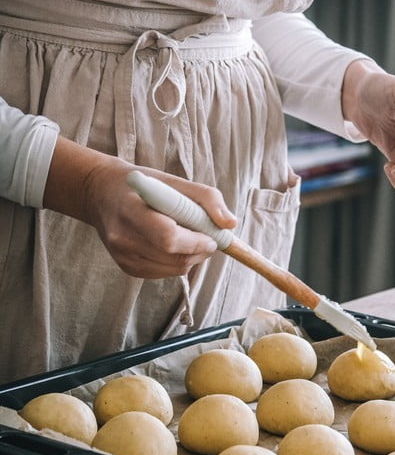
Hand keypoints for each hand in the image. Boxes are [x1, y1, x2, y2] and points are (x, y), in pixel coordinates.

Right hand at [44, 138, 235, 278]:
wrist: (103, 194)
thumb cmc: (144, 185)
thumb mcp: (174, 181)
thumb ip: (207, 198)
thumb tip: (230, 224)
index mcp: (131, 209)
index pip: (168, 237)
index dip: (195, 241)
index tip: (211, 236)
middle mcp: (122, 236)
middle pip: (173, 257)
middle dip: (199, 251)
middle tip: (208, 238)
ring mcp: (122, 255)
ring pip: (173, 269)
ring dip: (192, 258)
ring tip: (190, 238)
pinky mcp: (126, 267)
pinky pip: (164, 273)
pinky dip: (177, 262)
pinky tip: (172, 245)